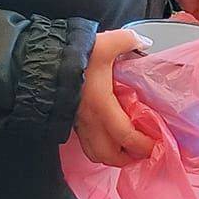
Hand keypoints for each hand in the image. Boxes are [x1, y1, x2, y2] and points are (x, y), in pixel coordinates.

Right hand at [75, 29, 156, 167]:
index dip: (143, 145)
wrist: (40, 60)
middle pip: (109, 155)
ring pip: (95, 153)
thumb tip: (144, 42)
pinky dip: (100, 148)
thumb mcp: (104, 43)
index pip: (126, 136)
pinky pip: (86, 144)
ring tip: (128, 149)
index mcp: (101, 106)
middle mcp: (89, 121)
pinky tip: (109, 137)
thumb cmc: (71, 54)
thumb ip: (127, 40)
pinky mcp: (70, 121)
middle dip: (129, 158)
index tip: (158, 145)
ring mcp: (77, 123)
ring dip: (113, 156)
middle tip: (145, 151)